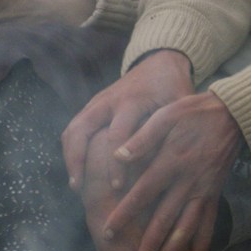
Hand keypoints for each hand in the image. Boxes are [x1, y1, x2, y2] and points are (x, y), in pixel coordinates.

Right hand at [62, 49, 193, 190]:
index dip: (116, 163)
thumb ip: (173, 130)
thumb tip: (170, 167)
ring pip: (72, 129)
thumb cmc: (174, 89)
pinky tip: (78, 171)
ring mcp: (96, 101)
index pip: (117, 134)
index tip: (117, 187)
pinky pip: (74, 127)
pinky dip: (71, 149)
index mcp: (132, 100)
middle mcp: (108, 100)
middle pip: (81, 129)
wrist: (160, 62)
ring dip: (70, 157)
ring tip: (76, 185)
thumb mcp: (180, 106)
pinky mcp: (92, 105)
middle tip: (79, 188)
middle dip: (77, 159)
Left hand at [101, 90, 242, 250]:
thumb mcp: (165, 116)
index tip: (109, 231)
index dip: (125, 213)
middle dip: (149, 245)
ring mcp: (203, 191)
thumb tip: (118, 155)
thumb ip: (142, 137)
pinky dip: (201, 247)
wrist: (233, 115)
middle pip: (164, 219)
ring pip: (186, 228)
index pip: (142, 194)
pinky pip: (208, 225)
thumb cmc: (193, 113)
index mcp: (170, 162)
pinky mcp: (214, 195)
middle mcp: (187, 182)